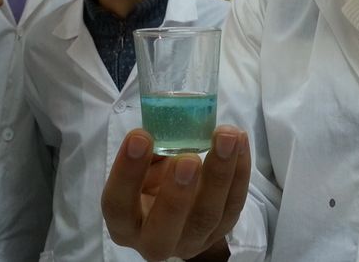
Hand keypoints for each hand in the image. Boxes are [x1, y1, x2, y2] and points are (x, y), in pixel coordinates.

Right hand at [102, 126, 249, 261]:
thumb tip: (168, 117)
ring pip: (206, 217)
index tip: (140, 136)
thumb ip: (149, 149)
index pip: (117, 205)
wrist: (178, 205)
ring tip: (226, 137)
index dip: (126, 173)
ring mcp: (190, 241)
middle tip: (188, 158)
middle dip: (177, 194)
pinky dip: (240, 172)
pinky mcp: (220, 232)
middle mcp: (153, 241)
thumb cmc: (153, 179)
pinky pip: (234, 205)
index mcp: (123, 222)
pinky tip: (240, 142)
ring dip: (218, 176)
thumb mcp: (143, 165)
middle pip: (164, 229)